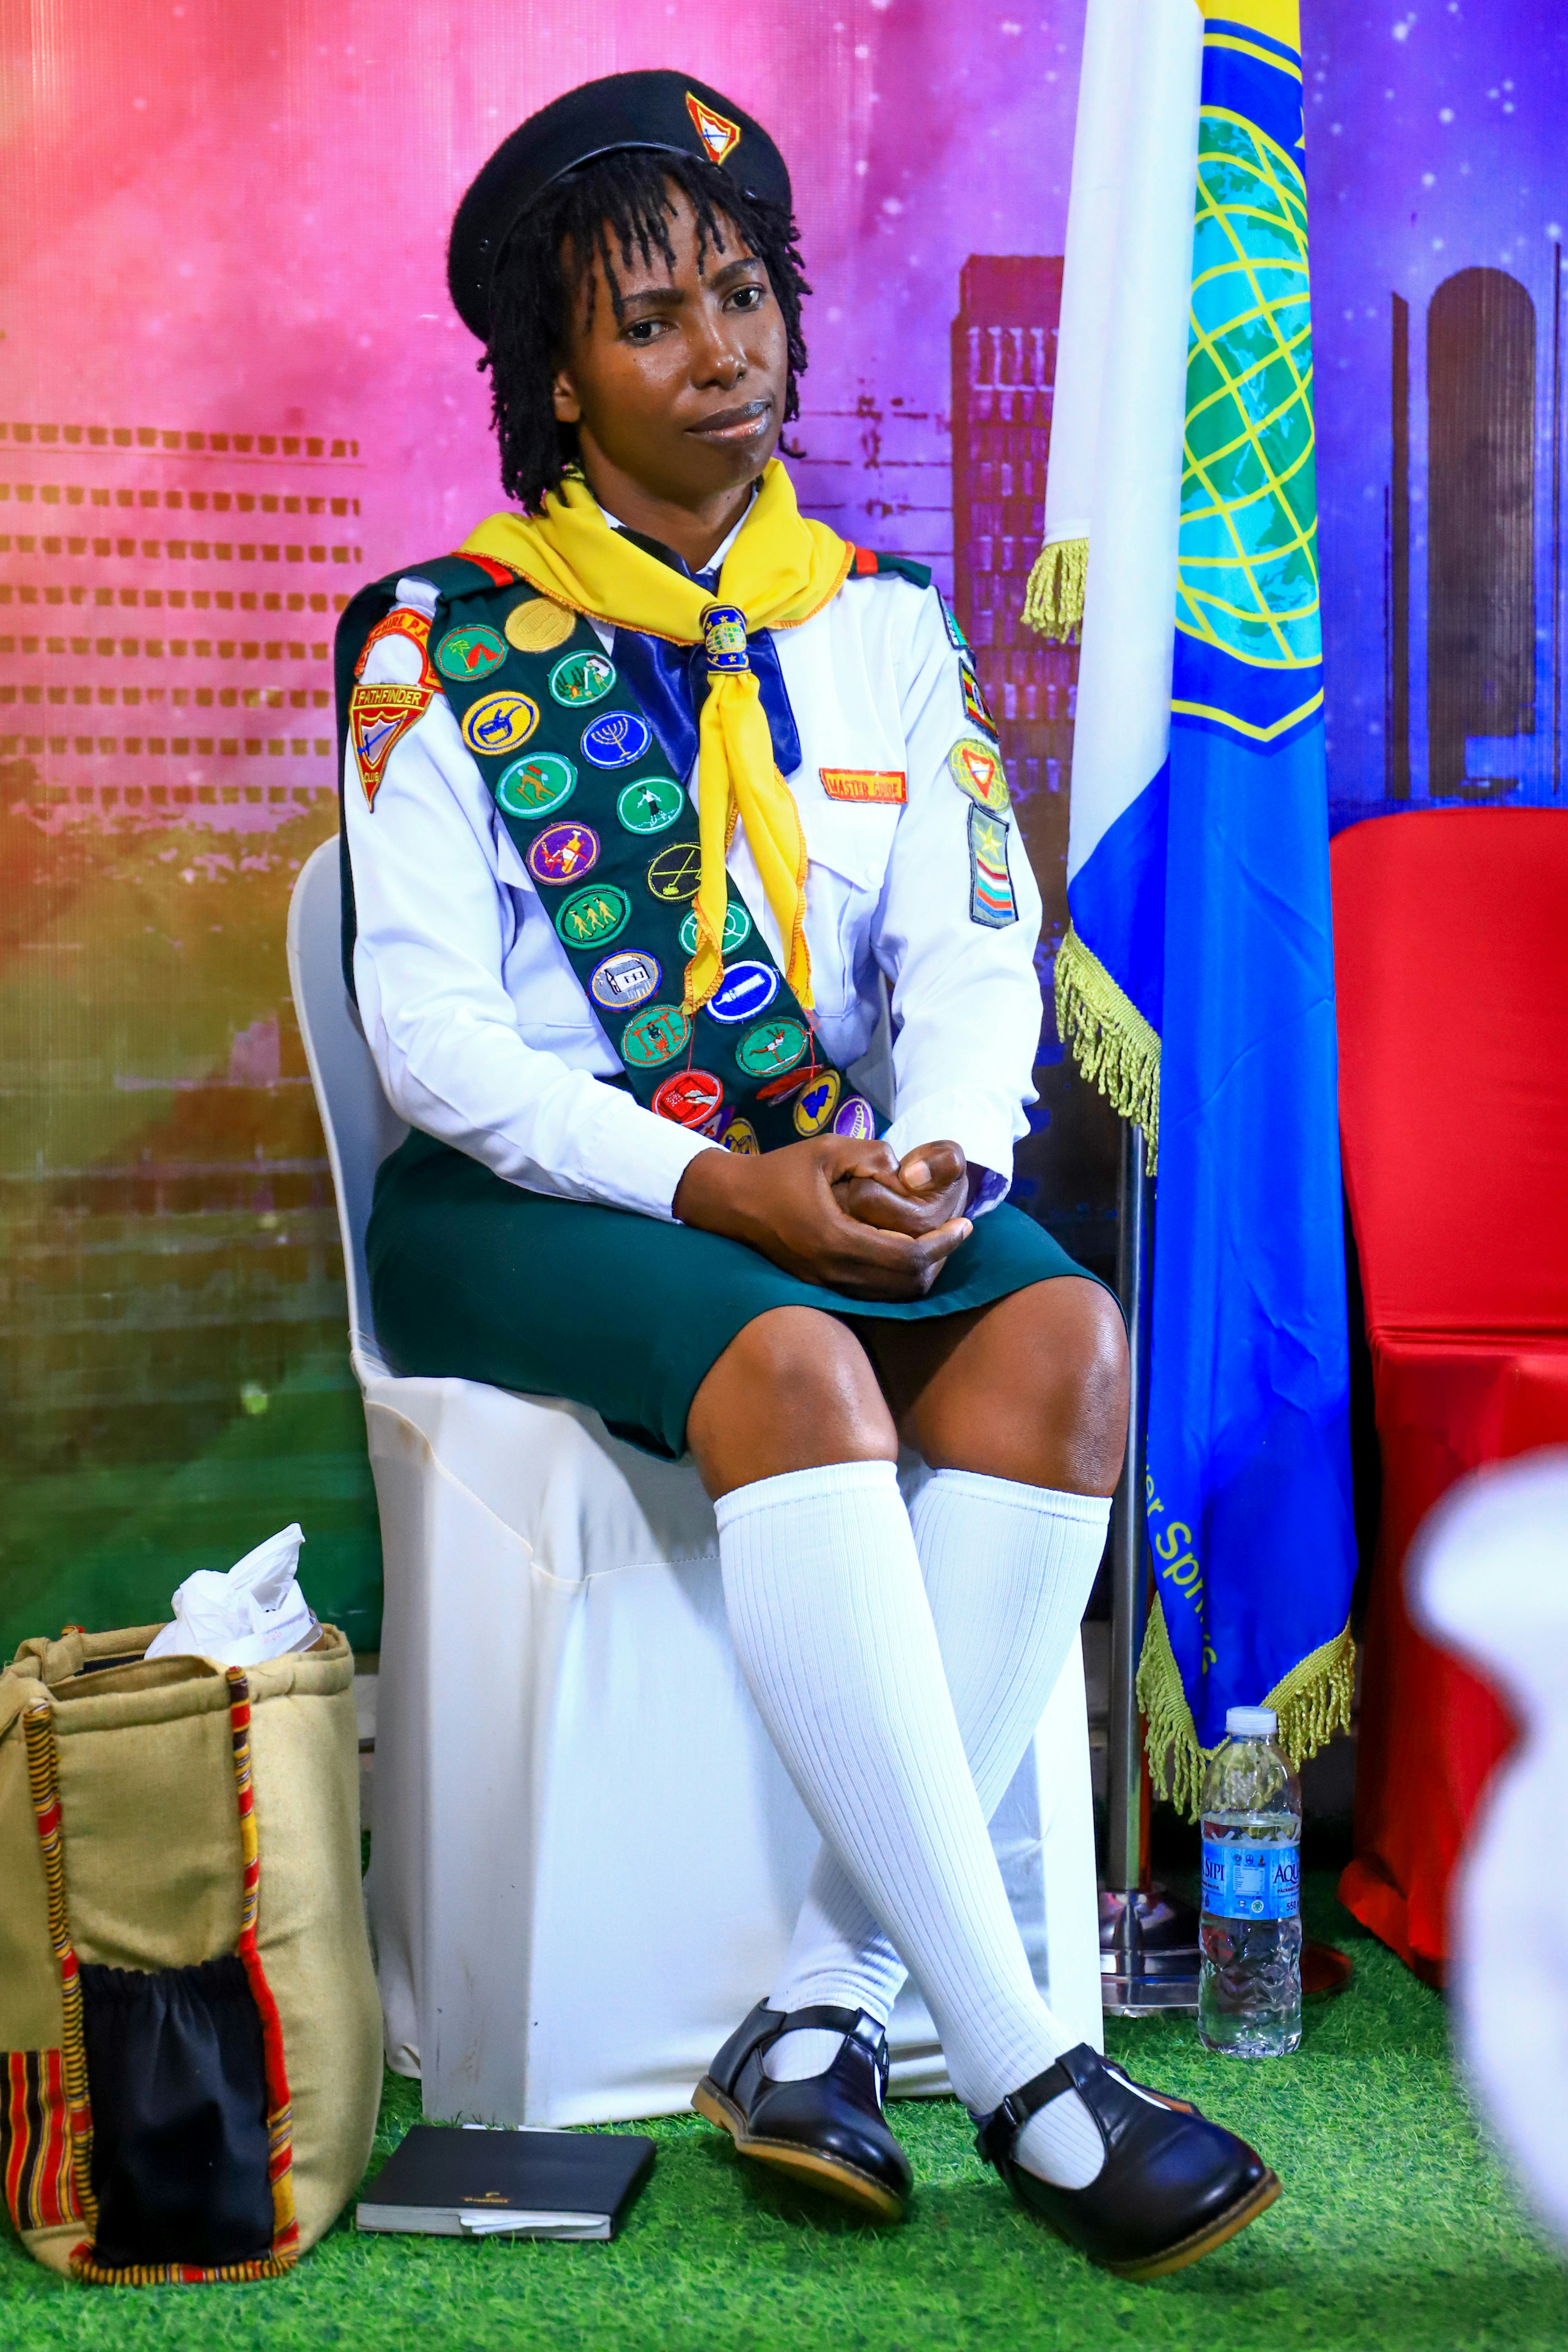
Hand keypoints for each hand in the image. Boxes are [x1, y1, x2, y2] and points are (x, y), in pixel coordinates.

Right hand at [673, 1135, 971, 1300]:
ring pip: (892, 1295)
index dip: (944, 1245)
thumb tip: (905, 1169)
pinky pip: (873, 1293)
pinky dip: (897, 1277)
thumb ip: (871, 1154)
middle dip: (939, 1261)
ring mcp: (826, 1284)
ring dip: (920, 1272)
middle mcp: (833, 1271)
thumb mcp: (826, 1149)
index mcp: (836, 1239)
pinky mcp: (820, 1286)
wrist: (730, 1202)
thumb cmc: (778, 1171)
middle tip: (955, 1234)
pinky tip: (904, 1249)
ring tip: (936, 1242)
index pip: (908, 1258)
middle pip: (907, 1285)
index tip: (965, 1225)